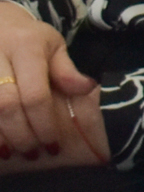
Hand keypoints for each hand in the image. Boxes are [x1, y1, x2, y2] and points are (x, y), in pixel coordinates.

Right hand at [0, 0, 105, 166]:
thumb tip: (88, 88)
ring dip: (1, 137)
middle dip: (21, 135)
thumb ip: (66, 70)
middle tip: (34, 153)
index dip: (44, 124)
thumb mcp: (54, 46)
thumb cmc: (30, 38)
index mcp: (26, 47)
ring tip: (14, 153)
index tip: (53, 145)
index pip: (35, 95)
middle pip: (6, 106)